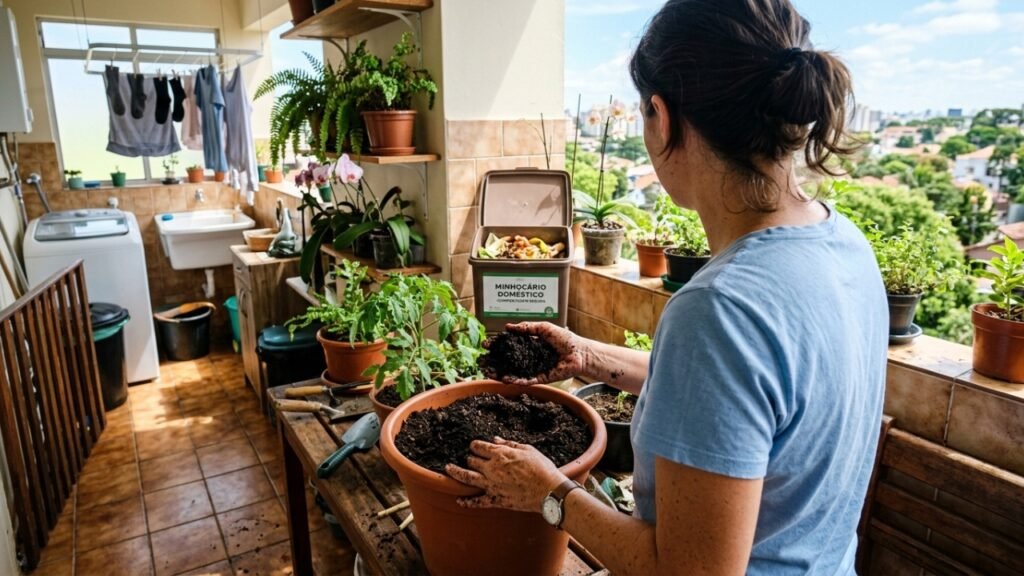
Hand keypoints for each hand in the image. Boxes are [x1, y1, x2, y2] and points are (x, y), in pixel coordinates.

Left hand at [445, 438, 566, 512]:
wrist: (548, 490)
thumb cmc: (541, 468)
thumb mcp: (527, 449)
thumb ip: (509, 444)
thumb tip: (495, 439)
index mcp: (500, 454)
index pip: (480, 447)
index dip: (475, 446)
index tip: (475, 446)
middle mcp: (492, 468)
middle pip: (472, 461)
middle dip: (469, 458)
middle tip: (469, 459)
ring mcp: (491, 485)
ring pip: (467, 478)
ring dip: (455, 472)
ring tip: (448, 469)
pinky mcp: (495, 499)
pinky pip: (477, 501)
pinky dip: (467, 502)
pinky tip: (459, 500)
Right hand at [486, 322, 587, 384]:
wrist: (580, 353)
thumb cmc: (565, 338)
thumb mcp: (544, 328)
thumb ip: (527, 327)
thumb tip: (508, 327)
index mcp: (529, 344)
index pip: (509, 345)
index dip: (497, 345)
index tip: (485, 344)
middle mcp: (529, 357)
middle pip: (508, 361)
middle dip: (495, 362)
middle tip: (483, 362)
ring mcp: (533, 368)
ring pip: (514, 372)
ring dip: (502, 374)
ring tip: (490, 373)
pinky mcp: (541, 378)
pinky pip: (527, 380)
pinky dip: (517, 380)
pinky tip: (507, 380)